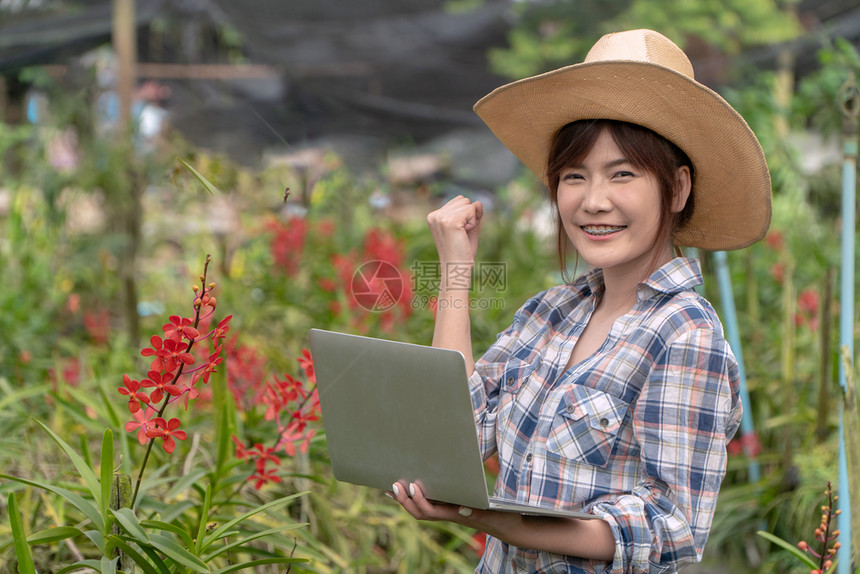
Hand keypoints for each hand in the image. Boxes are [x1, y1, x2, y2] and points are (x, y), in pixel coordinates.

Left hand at [387, 481, 508, 532]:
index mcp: (457, 515)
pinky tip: (412, 488)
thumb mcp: (493, 514)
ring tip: (394, 486)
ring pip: (423, 510)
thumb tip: (462, 509)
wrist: (510, 528)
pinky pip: (431, 505)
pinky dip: (418, 498)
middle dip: (405, 500)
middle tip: (394, 484)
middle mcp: (450, 515)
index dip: (419, 500)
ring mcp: (450, 513)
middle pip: (421, 513)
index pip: (431, 511)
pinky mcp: (453, 508)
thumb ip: (478, 512)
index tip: (413, 486)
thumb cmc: (503, 519)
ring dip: (407, 500)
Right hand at [426, 195, 482, 265]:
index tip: (458, 233)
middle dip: (469, 216)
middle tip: (461, 235)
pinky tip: (464, 235)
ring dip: (472, 220)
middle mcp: (435, 215)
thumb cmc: (462, 253)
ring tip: (462, 236)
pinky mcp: (450, 221)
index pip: (459, 201)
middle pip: (463, 200)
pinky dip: (474, 223)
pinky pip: (472, 210)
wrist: (456, 269)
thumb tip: (478, 202)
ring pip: (469, 204)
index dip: (466, 216)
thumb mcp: (468, 229)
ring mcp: (441, 218)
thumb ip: (473, 214)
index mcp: (434, 216)